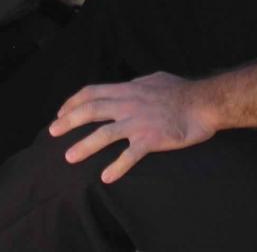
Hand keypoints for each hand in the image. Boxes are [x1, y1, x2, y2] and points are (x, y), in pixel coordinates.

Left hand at [49, 71, 215, 182]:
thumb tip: (129, 84)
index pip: (92, 92)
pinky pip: (130, 155)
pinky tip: (106, 178)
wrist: (204, 103)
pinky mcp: (151, 139)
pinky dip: (117, 167)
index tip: (61, 112)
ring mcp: (139, 122)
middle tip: (52, 132)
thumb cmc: (182, 90)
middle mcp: (129, 104)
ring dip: (84, 146)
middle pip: (91, 111)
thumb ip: (137, 83)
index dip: (73, 101)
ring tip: (69, 157)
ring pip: (104, 134)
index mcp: (128, 89)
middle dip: (68, 121)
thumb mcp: (154, 79)